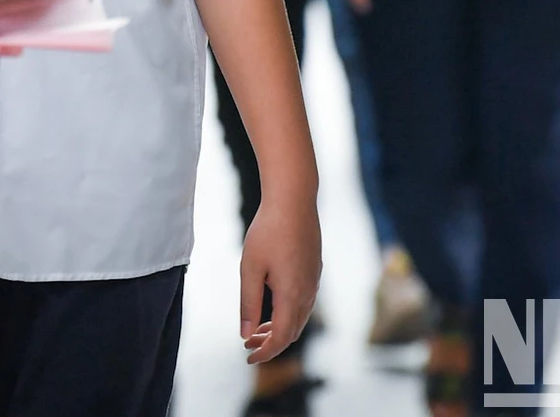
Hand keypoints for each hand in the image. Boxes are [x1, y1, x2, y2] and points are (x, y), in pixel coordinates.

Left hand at [240, 195, 321, 363]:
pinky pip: (303, 303)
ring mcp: (313, 281)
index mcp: (292, 295)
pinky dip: (287, 314)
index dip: (266, 352)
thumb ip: (249, 304)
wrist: (293, 200)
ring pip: (299, 318)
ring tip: (256, 331)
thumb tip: (246, 334)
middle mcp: (307, 293)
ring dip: (279, 329)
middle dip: (271, 344)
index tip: (248, 358)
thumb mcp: (250, 269)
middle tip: (248, 347)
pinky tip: (271, 306)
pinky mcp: (313, 270)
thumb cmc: (268, 231)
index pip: (282, 338)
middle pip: (293, 332)